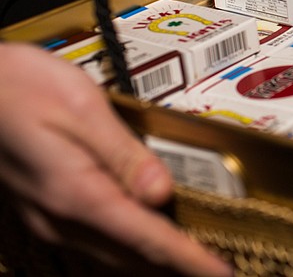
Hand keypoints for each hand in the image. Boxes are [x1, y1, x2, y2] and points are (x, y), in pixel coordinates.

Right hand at [0, 43, 231, 275]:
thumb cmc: (20, 86)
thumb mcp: (81, 108)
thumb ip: (124, 153)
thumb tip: (162, 193)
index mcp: (77, 193)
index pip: (147, 238)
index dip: (189, 259)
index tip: (221, 274)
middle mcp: (60, 217)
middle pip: (133, 254)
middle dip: (177, 262)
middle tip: (217, 262)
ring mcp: (47, 218)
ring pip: (112, 252)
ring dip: (153, 255)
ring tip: (193, 252)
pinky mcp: (43, 209)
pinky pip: (94, 238)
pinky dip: (128, 242)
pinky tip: (147, 229)